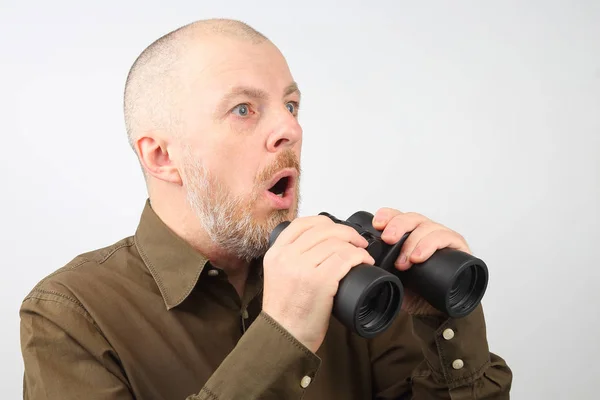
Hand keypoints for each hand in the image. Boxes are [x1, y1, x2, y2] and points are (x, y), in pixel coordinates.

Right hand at [262, 215, 375, 352]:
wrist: (285, 336)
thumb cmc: (286, 311)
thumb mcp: (278, 275)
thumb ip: (291, 258)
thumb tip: (319, 245)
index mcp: (275, 253)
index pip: (301, 224)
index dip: (324, 222)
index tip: (337, 229)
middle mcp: (287, 257)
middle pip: (323, 230)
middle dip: (346, 232)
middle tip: (358, 241)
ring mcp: (303, 268)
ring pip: (337, 243)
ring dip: (356, 246)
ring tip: (363, 254)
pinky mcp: (320, 281)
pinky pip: (345, 259)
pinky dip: (359, 257)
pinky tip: (364, 261)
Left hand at [371, 207, 471, 315]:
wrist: (437, 310)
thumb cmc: (415, 292)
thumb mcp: (392, 280)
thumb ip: (378, 271)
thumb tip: (360, 268)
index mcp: (407, 235)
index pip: (397, 216)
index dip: (387, 215)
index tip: (377, 224)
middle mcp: (424, 233)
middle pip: (412, 218)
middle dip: (398, 226)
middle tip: (388, 239)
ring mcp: (441, 238)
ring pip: (427, 226)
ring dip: (413, 241)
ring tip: (404, 261)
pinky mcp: (458, 247)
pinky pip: (446, 237)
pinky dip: (431, 245)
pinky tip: (419, 257)